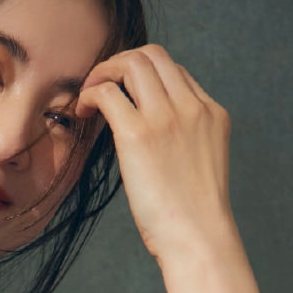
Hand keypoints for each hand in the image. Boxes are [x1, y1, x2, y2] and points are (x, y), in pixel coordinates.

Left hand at [76, 45, 235, 267]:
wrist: (198, 236)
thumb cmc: (192, 217)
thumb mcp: (199, 167)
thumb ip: (184, 143)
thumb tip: (152, 144)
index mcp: (210, 113)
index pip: (175, 72)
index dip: (143, 77)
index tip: (123, 95)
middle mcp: (191, 107)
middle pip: (153, 56)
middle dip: (120, 63)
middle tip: (99, 86)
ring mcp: (166, 117)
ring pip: (132, 64)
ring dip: (102, 72)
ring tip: (87, 96)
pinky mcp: (138, 134)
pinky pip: (107, 93)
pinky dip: (89, 93)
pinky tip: (82, 111)